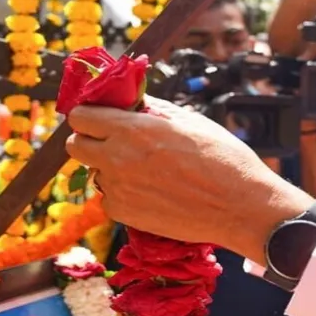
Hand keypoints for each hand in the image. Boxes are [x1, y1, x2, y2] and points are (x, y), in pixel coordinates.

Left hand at [66, 97, 314, 262]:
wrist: (240, 207)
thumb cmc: (223, 159)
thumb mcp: (190, 121)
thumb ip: (154, 110)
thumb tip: (135, 101)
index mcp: (132, 128)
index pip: (81, 116)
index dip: (90, 116)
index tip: (101, 119)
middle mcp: (117, 158)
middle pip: (75, 146)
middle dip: (90, 141)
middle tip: (114, 144)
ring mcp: (118, 189)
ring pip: (96, 174)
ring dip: (111, 170)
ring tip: (145, 173)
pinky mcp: (125, 214)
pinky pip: (109, 200)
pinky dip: (124, 195)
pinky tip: (151, 193)